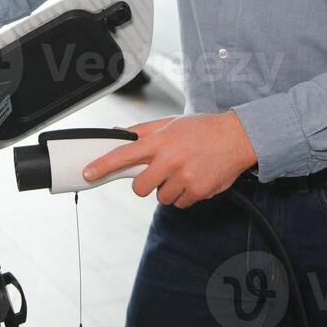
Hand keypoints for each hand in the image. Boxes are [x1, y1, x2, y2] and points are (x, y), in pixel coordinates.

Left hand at [81, 112, 258, 208]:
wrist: (238, 138)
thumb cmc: (202, 129)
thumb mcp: (170, 123)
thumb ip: (142, 131)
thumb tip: (118, 133)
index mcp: (160, 140)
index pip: (124, 154)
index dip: (103, 165)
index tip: (88, 172)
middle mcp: (170, 160)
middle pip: (139, 187)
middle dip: (144, 184)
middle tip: (158, 173)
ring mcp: (184, 177)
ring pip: (160, 197)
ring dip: (167, 189)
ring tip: (182, 171)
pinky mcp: (198, 191)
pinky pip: (180, 203)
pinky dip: (184, 195)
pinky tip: (193, 179)